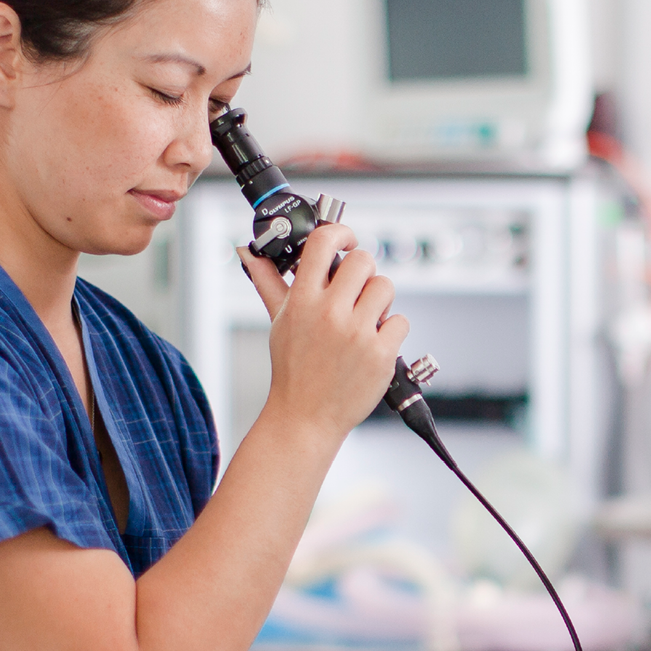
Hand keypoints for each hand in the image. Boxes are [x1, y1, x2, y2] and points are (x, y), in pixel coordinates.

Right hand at [240, 223, 408, 440]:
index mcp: (303, 301)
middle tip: (356, 289)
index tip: (346, 240)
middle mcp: (330, 313)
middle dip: (363, 271)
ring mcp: (357, 334)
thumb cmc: (293, 370)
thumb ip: (269, 283)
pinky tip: (374, 343)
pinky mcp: (381, 354)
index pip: (324, 243)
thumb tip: (249, 254)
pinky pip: (400, 321)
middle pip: (364, 260)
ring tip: (365, 318)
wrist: (306, 417)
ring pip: (385, 286)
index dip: (341, 233)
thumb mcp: (279, 322)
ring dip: (379, 300)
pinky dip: (392, 331)